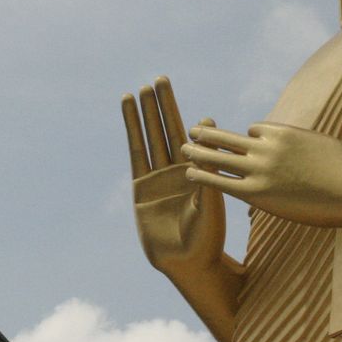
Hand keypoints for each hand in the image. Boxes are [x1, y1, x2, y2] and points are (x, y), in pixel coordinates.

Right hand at [121, 77, 226, 277]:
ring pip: (152, 137)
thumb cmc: (208, 237)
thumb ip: (208, 167)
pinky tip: (129, 111)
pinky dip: (133, 131)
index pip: (193, 136)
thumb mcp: (212, 199)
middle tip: (160, 78)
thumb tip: (209, 130)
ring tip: (140, 89)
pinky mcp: (141, 186)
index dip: (187, 115)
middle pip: (169, 130)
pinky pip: (137, 154)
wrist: (187, 263)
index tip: (185, 96)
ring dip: (145, 114)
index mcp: (200, 171)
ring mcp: (158, 177)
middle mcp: (179, 170)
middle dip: (164, 105)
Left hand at [181, 122, 341, 230]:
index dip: (249, 138)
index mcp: (282, 132)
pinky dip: (203, 176)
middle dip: (208, 134)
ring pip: (220, 157)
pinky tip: (190, 173)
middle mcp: (266, 147)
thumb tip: (290, 141)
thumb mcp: (320, 142)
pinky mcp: (257, 193)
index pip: (254, 129)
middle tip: (192, 130)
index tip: (246, 146)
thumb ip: (298, 140)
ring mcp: (260, 170)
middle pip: (228, 137)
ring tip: (183, 148)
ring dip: (198, 152)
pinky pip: (221, 182)